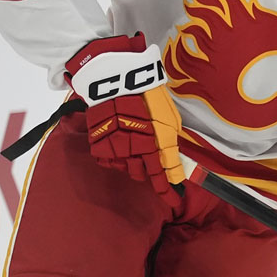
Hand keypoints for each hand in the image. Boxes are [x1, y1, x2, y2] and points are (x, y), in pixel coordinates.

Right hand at [64, 33, 185, 205]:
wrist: (116, 77)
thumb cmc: (147, 93)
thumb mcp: (168, 115)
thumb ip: (170, 142)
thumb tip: (174, 163)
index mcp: (158, 142)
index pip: (166, 175)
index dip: (171, 190)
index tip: (176, 198)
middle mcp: (137, 150)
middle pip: (144, 175)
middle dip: (151, 172)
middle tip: (150, 157)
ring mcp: (117, 149)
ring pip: (127, 168)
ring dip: (132, 160)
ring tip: (132, 139)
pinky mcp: (100, 146)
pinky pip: (110, 162)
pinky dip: (115, 155)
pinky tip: (118, 138)